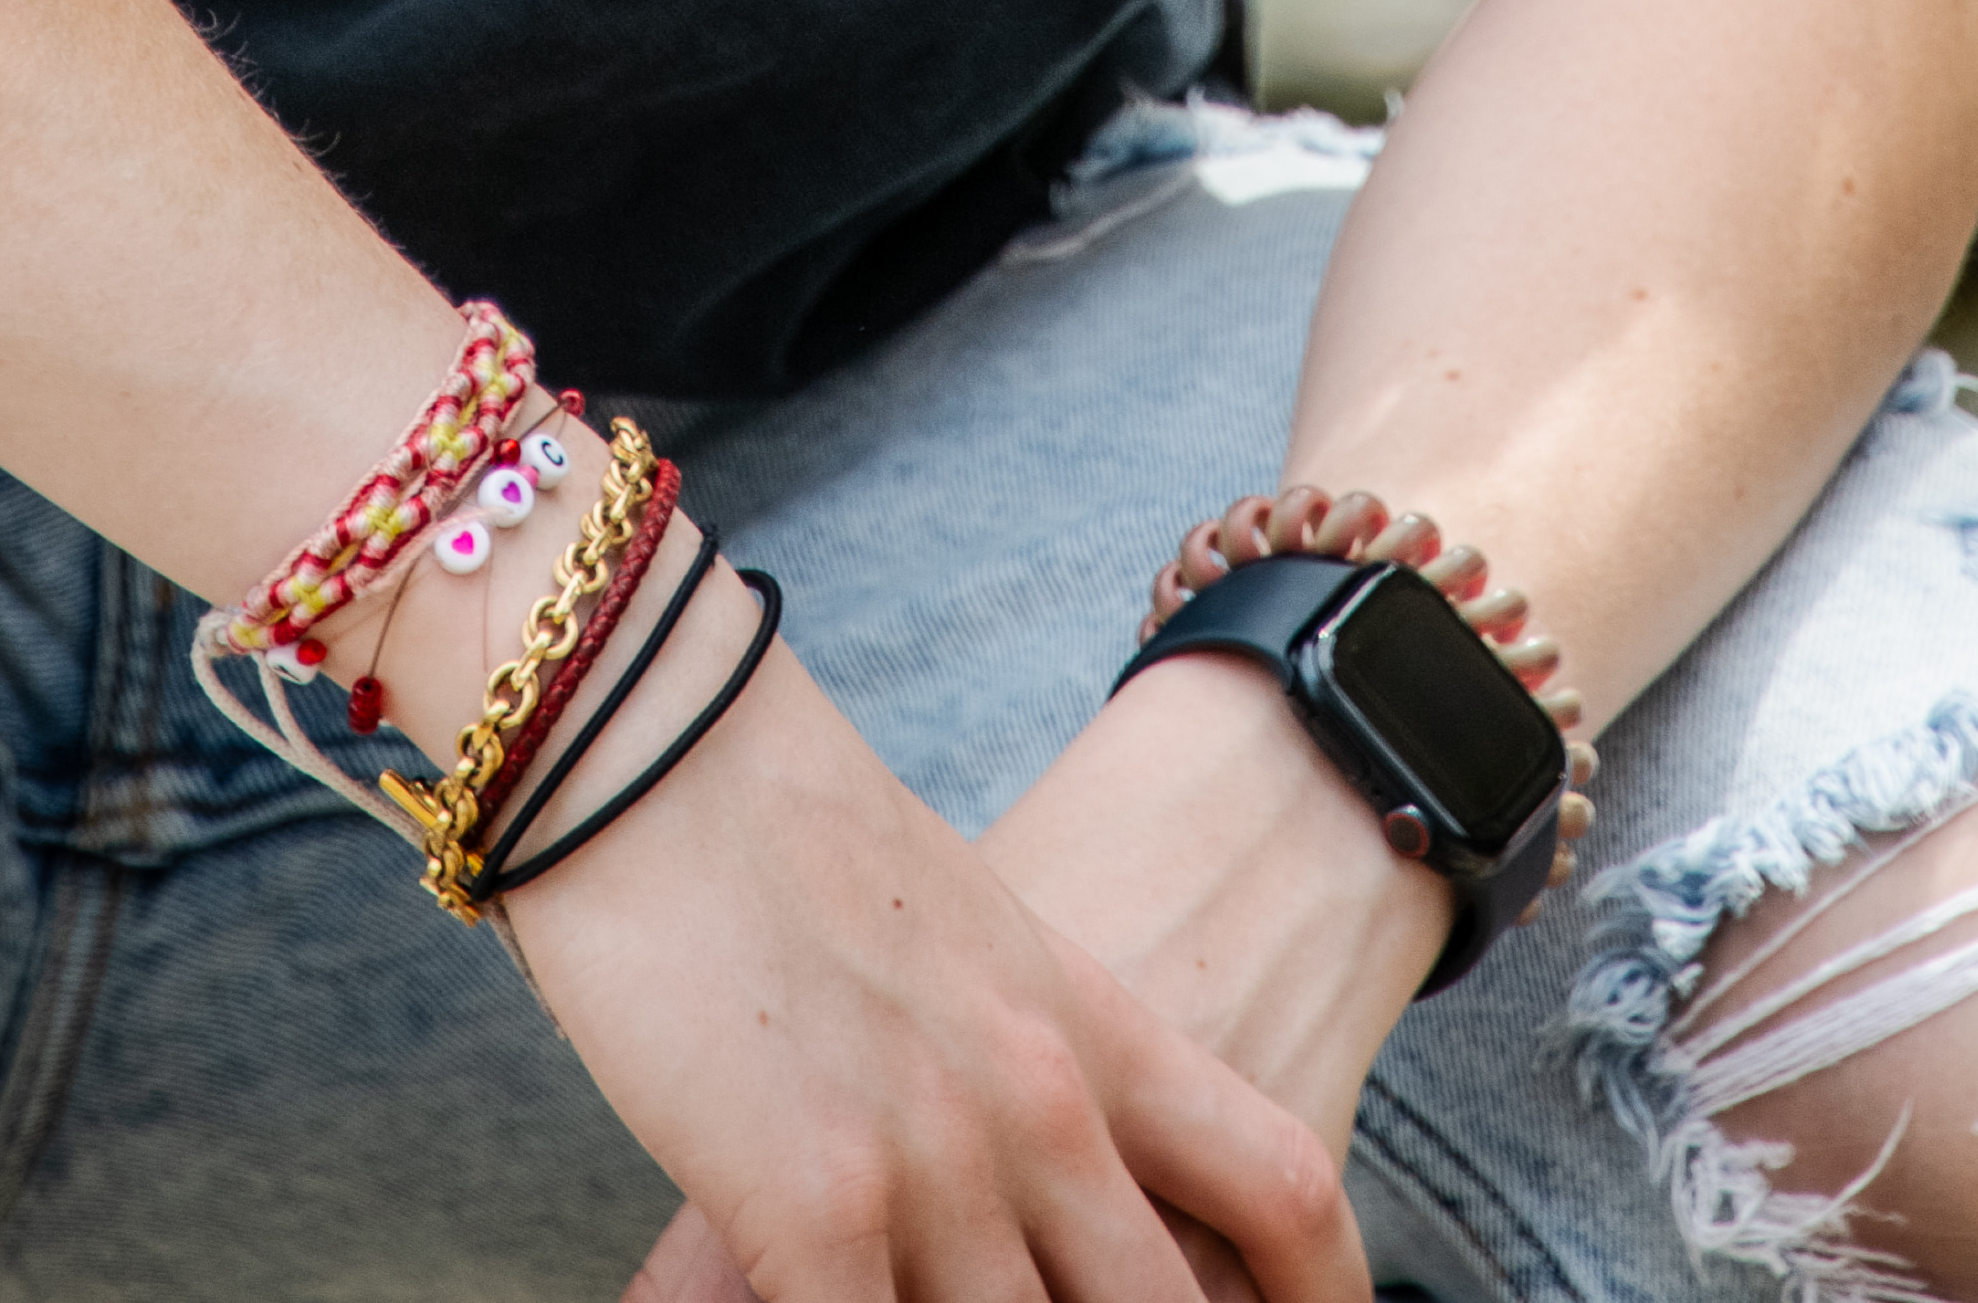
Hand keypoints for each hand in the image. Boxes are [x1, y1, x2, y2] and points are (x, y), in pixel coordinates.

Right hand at [506, 584, 1367, 1302]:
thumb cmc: (782, 825)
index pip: (1279, 1182)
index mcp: (1090, 1024)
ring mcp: (938, 1162)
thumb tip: (1043, 1180)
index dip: (1325, 1293)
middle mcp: (1042, 1104)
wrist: (653, 730)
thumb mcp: (965, 931)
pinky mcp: (813, 1206)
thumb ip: (1025, 1054)